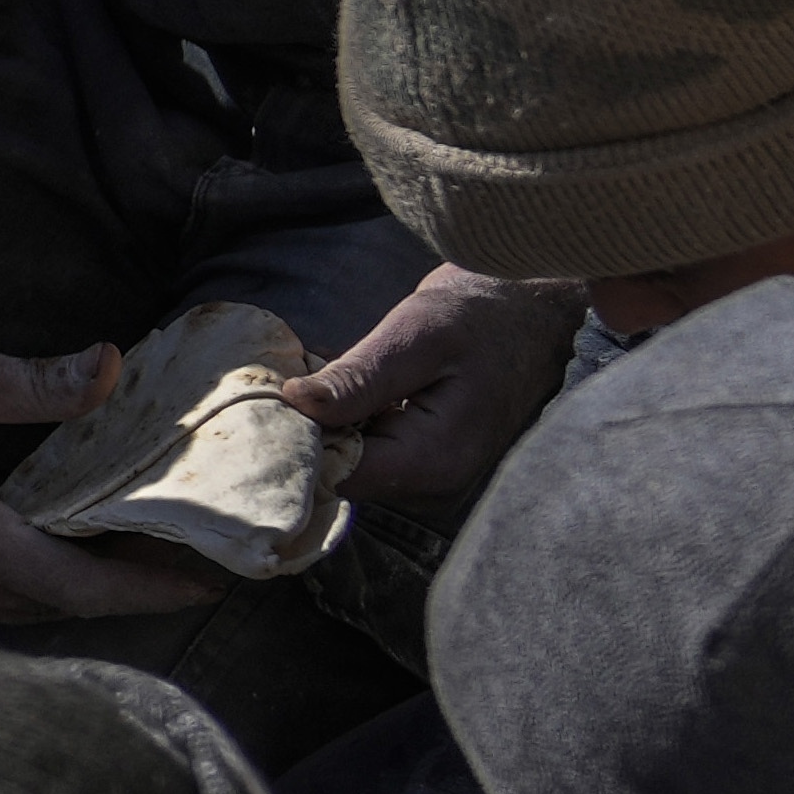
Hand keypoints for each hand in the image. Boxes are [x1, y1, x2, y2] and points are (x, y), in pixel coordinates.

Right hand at [0, 342, 236, 632]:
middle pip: (62, 603)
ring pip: (34, 609)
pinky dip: (48, 582)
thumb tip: (113, 367)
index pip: (71, 585)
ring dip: (90, 584)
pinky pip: (3, 605)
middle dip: (132, 582)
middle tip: (200, 555)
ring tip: (153, 551)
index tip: (207, 581)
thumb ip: (35, 383)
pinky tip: (82, 553)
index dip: (144, 588)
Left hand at [283, 267, 581, 513]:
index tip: (263, 402)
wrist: (530, 310)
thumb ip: (359, 378)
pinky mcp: (426, 456)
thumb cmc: (480, 315)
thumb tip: (294, 404)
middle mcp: (433, 483)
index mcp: (433, 463)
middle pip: (342, 472)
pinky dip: (346, 416)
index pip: (339, 476)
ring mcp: (431, 474)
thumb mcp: (415, 336)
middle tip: (274, 379)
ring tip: (304, 373)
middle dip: (308, 430)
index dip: (297, 442)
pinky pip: (368, 445)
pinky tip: (334, 381)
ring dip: (325, 420)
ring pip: (352, 458)